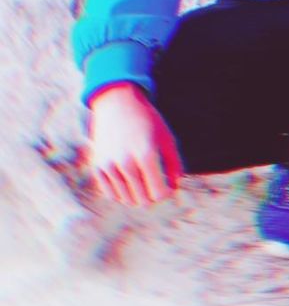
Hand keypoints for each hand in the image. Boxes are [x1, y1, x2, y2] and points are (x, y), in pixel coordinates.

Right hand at [87, 83, 184, 206]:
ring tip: (142, 176)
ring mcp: (109, 166)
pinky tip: (127, 178)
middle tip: (155, 180)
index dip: (167, 192)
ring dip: (136, 193)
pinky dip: (121, 191)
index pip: (159, 193)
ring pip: (127, 199)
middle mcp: (126, 163)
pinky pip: (111, 195)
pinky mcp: (97, 167)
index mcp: (147, 155)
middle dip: (152, 194)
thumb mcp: (166, 138)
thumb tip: (173, 188)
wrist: (118, 104)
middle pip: (143, 200)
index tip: (168, 184)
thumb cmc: (147, 121)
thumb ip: (174, 164)